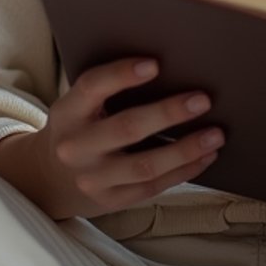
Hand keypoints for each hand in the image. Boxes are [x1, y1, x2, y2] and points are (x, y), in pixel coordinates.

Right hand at [0, 57, 224, 220]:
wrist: (49, 178)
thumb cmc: (79, 127)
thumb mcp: (79, 106)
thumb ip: (109, 90)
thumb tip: (170, 68)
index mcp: (67, 113)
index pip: (92, 87)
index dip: (122, 75)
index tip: (155, 64)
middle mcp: (76, 148)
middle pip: (127, 128)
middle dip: (168, 113)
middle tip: (203, 99)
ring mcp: (93, 179)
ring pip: (145, 165)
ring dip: (186, 148)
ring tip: (216, 134)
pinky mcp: (111, 201)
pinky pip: (153, 187)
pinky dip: (184, 170)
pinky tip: (207, 155)